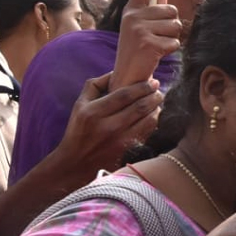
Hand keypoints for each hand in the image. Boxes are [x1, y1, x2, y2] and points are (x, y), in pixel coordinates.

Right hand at [48, 72, 163, 178]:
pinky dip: (154, 121)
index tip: (153, 82)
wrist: (76, 163)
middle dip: (154, 95)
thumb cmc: (79, 129)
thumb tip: (115, 72)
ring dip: (157, 108)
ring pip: (149, 119)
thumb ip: (95, 85)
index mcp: (93, 113)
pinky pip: (148, 131)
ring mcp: (120, 140)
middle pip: (140, 106)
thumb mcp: (79, 105)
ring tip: (157, 101)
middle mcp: (108, 126)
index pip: (125, 95)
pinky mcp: (128, 150)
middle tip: (159, 90)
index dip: (142, 86)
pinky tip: (153, 114)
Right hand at [112, 0, 181, 88]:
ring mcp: (139, 29)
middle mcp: (132, 16)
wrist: (126, 76)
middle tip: (158, 38)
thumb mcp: (141, 27)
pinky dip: (171, 50)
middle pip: (172, 10)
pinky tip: (157, 55)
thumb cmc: (137, 51)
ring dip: (172, 38)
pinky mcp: (148, 43)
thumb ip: (152, 11)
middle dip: (172, 25)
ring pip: (176, 26)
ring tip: (157, 47)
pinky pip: (175, 42)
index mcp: (131, 9)